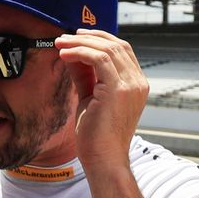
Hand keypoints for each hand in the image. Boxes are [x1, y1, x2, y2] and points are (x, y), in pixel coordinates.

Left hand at [54, 30, 147, 172]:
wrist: (104, 160)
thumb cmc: (96, 135)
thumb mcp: (90, 97)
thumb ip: (85, 75)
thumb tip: (71, 54)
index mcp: (136, 84)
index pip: (122, 50)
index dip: (99, 39)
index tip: (77, 37)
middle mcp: (138, 82)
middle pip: (116, 45)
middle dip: (88, 37)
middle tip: (64, 37)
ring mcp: (131, 85)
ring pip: (108, 48)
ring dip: (81, 42)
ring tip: (60, 43)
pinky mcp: (119, 90)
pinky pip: (99, 59)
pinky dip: (80, 52)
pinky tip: (64, 55)